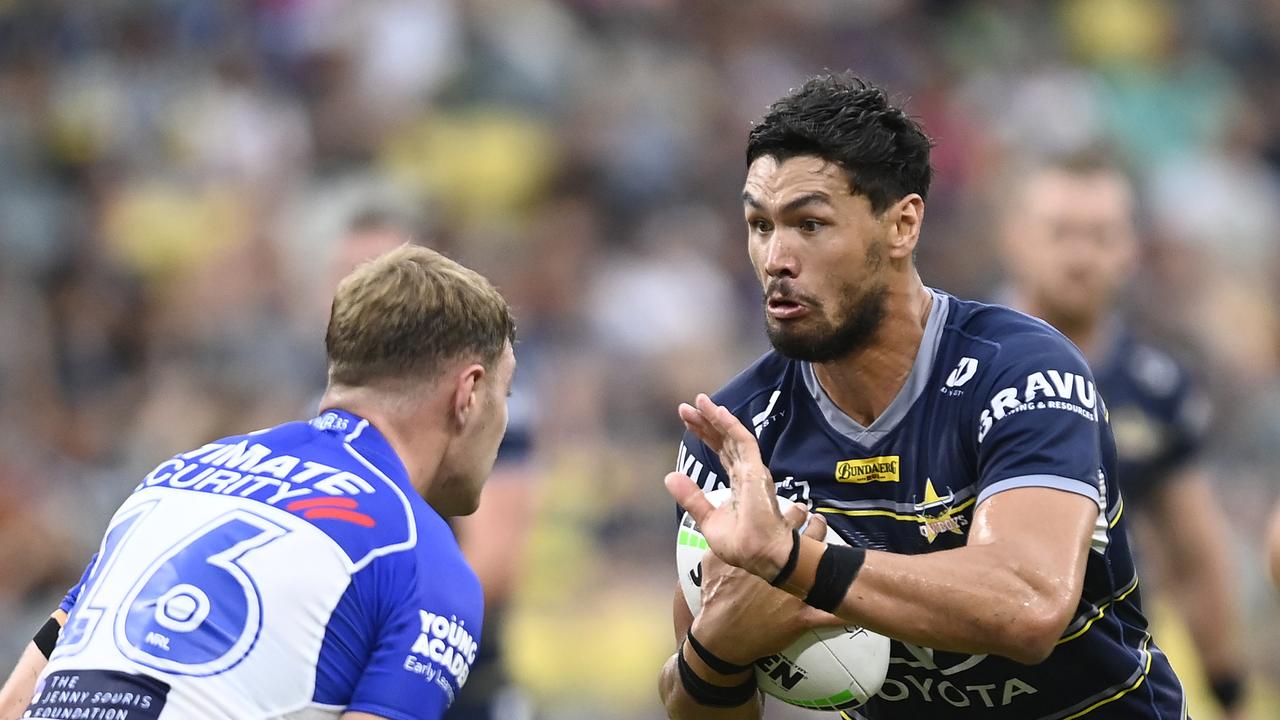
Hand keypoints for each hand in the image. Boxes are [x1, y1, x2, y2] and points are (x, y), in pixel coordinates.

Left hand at [665, 394, 792, 578]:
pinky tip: (718, 413)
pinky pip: (744, 442)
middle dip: (706, 422)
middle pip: (725, 440)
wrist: (759, 556)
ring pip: (733, 436)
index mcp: (739, 484)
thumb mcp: (708, 519)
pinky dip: (731, 426)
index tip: (687, 419)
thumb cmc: (741, 544)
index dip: (705, 434)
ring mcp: (753, 471)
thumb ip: (692, 497)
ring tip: (699, 402)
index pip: (721, 451)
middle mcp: (747, 473)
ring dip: (716, 418)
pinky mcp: (756, 472)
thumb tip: (669, 476)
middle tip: (686, 406)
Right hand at [691, 506, 842, 664]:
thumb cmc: (715, 597)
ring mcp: (797, 593)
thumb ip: (722, 538)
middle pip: (810, 537)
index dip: (796, 513)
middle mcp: (784, 567)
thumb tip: (724, 519)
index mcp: (763, 550)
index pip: (785, 520)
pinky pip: (832, 614)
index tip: (799, 510)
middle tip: (817, 520)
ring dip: (834, 552)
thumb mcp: (712, 561)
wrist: (721, 636)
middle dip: (816, 525)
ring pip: (825, 566)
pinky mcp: (803, 618)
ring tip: (833, 544)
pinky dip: (847, 609)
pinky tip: (860, 601)